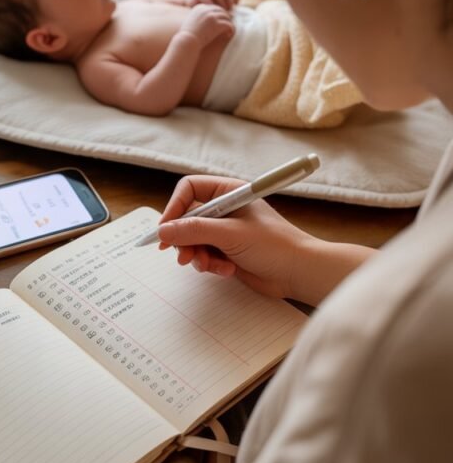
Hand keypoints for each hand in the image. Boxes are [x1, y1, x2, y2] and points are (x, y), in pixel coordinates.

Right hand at [157, 174, 314, 300]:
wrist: (299, 272)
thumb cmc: (274, 245)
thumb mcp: (230, 234)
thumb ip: (194, 231)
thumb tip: (163, 231)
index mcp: (228, 192)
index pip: (189, 190)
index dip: (174, 208)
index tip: (165, 230)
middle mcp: (224, 209)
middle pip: (187, 218)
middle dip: (184, 239)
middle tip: (184, 257)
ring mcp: (225, 231)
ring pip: (193, 240)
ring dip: (198, 256)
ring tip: (210, 266)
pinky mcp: (227, 251)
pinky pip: (205, 256)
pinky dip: (211, 265)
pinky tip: (227, 271)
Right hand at [180, 3, 234, 47]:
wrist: (187, 41)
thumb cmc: (187, 36)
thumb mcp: (191, 23)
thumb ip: (198, 18)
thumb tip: (208, 21)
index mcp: (199, 8)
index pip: (213, 8)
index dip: (218, 14)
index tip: (220, 21)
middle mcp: (206, 10)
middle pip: (221, 10)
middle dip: (225, 17)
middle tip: (227, 25)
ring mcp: (212, 16)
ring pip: (226, 17)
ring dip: (228, 23)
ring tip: (229, 31)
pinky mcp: (217, 24)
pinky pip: (229, 24)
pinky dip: (231, 29)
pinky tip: (229, 35)